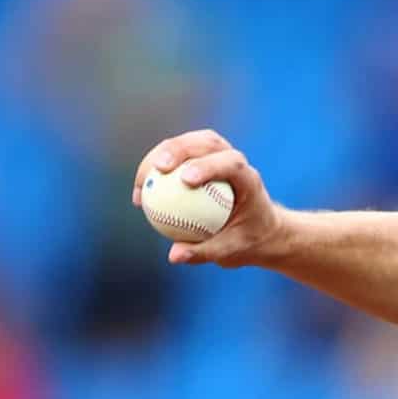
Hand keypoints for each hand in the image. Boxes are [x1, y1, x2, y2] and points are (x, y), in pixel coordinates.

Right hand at [132, 129, 284, 267]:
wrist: (257, 229)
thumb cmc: (247, 240)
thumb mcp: (232, 251)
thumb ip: (204, 252)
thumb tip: (173, 256)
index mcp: (249, 179)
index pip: (232, 163)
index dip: (209, 165)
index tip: (186, 180)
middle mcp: (234, 161)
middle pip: (207, 142)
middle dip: (179, 149)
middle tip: (158, 169)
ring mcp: (218, 156)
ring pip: (189, 143)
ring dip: (161, 155)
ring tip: (141, 182)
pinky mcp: (202, 160)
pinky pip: (176, 157)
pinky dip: (156, 169)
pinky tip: (139, 192)